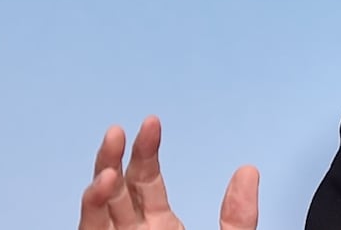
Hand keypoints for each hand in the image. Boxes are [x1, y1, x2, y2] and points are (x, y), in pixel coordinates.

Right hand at [78, 115, 258, 229]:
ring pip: (98, 210)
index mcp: (162, 228)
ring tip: (109, 165)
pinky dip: (91, 209)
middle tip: (117, 130)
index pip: (146, 180)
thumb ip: (238, 216)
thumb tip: (248, 173)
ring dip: (99, 184)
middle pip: (117, 190)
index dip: (146, 150)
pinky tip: (99, 188)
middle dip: (114, 158)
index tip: (150, 122)